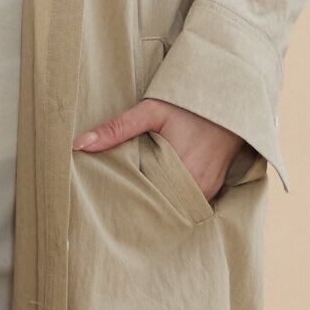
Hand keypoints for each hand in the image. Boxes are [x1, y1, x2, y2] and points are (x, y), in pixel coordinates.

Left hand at [73, 96, 238, 202]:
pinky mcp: (215, 189)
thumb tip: (79, 145)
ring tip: (136, 204)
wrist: (230, 100)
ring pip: (176, 207)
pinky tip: (159, 196)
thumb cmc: (188, 106)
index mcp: (179, 173)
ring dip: (160, 204)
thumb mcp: (151, 111)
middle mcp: (196, 188)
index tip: (109, 204)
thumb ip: (116, 129)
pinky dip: (175, 200)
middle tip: (116, 209)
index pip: (146, 199)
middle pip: (162, 207)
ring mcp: (208, 190)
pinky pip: (190, 203)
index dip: (127, 202)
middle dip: (142, 206)